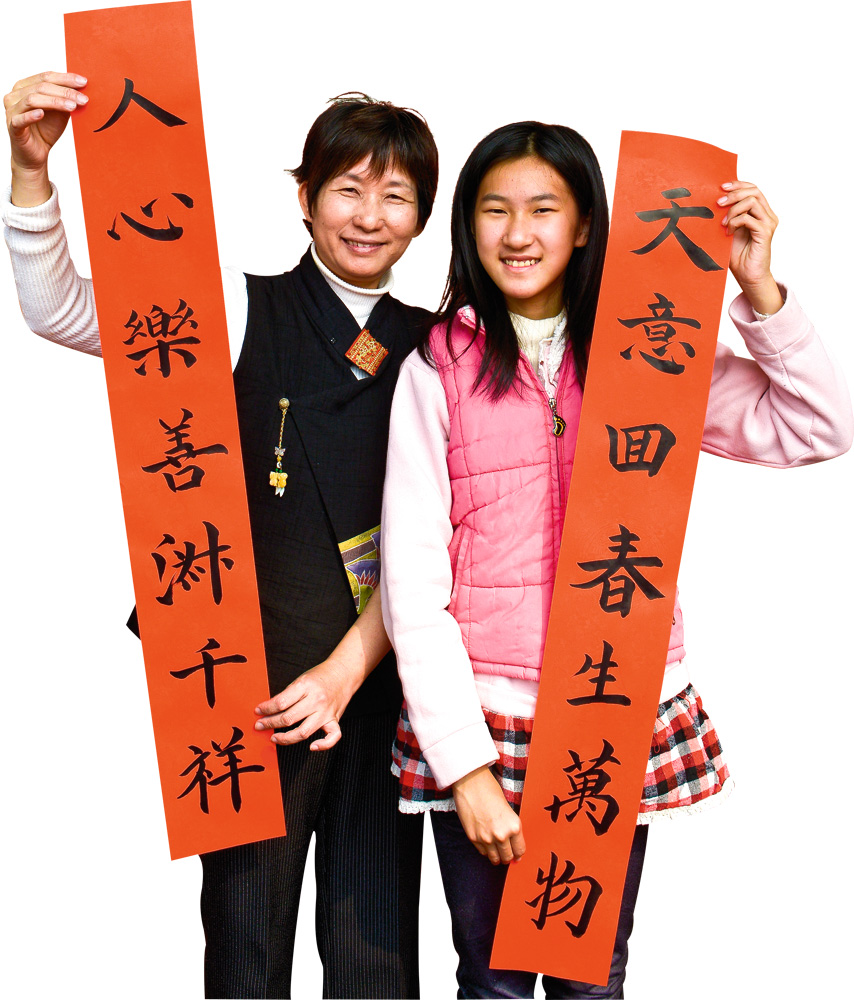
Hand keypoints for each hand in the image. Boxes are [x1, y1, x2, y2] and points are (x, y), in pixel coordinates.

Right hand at [5, 71, 87, 204]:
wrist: (35, 155)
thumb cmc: (45, 131)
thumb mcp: (59, 113)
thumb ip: (65, 100)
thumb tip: (82, 90)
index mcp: (25, 87)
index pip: (46, 77)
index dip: (65, 78)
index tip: (84, 82)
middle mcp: (16, 95)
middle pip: (41, 87)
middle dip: (65, 92)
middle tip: (83, 99)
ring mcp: (12, 110)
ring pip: (32, 99)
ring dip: (55, 102)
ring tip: (72, 107)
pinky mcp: (12, 126)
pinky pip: (20, 119)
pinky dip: (31, 115)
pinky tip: (42, 114)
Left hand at [253, 658, 358, 750]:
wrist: (343, 672)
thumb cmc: (321, 675)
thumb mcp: (301, 679)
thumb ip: (289, 694)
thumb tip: (270, 709)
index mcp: (306, 686)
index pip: (281, 702)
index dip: (266, 709)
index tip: (258, 711)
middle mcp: (316, 700)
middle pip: (288, 718)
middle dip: (270, 723)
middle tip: (260, 725)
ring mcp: (326, 712)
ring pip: (303, 732)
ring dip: (286, 738)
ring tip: (274, 738)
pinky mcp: (334, 719)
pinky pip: (332, 737)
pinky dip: (323, 745)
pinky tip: (312, 747)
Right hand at [452, 766, 525, 864]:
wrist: (471, 783)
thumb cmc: (490, 790)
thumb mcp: (508, 810)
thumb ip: (511, 828)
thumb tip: (512, 845)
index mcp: (514, 826)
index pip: (520, 850)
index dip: (518, 854)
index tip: (517, 856)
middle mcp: (502, 835)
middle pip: (507, 857)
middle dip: (508, 857)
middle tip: (506, 854)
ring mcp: (486, 838)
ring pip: (494, 859)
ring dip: (496, 857)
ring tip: (496, 852)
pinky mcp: (473, 838)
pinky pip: (482, 852)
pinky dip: (485, 850)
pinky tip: (486, 844)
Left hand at [718, 180, 783, 314]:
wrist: (748, 276)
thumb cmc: (738, 256)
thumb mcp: (729, 231)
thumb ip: (728, 216)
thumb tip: (715, 201)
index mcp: (761, 212)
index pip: (753, 188)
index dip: (738, 184)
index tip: (721, 187)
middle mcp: (768, 215)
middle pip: (754, 191)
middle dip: (734, 193)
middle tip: (718, 203)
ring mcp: (768, 223)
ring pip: (752, 201)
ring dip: (733, 209)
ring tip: (723, 223)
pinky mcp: (765, 233)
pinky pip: (749, 218)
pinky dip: (735, 222)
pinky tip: (728, 232)